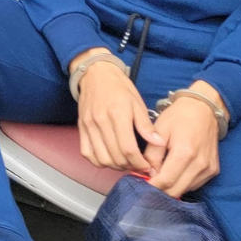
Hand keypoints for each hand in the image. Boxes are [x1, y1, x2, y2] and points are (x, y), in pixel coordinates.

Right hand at [71, 49, 158, 172]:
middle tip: (138, 166)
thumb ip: (146, 125)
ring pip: (101, 159)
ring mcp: (88, 127)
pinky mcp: (81, 129)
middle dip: (129, 166)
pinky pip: (87, 154)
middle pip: (115, 156)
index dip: (138, 162)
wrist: (96, 74)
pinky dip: (99, 161)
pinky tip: (110, 159)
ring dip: (115, 166)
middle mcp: (101, 122)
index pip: (128, 148)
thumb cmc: (120, 87)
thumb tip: (159, 143)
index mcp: (118, 114)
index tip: (147, 166)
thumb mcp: (138, 102)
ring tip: (126, 163)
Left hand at [143, 82, 223, 197]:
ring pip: (184, 190)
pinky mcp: (213, 170)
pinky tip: (177, 171)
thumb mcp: (159, 131)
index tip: (140, 184)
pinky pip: (193, 185)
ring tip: (162, 174)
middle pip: (174, 191)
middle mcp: (200, 164)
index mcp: (185, 152)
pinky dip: (182, 183)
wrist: (204, 108)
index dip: (150, 187)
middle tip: (149, 182)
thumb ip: (151, 156)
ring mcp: (209, 168)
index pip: (165, 182)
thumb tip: (149, 175)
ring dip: (171, 187)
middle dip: (159, 190)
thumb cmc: (179, 117)